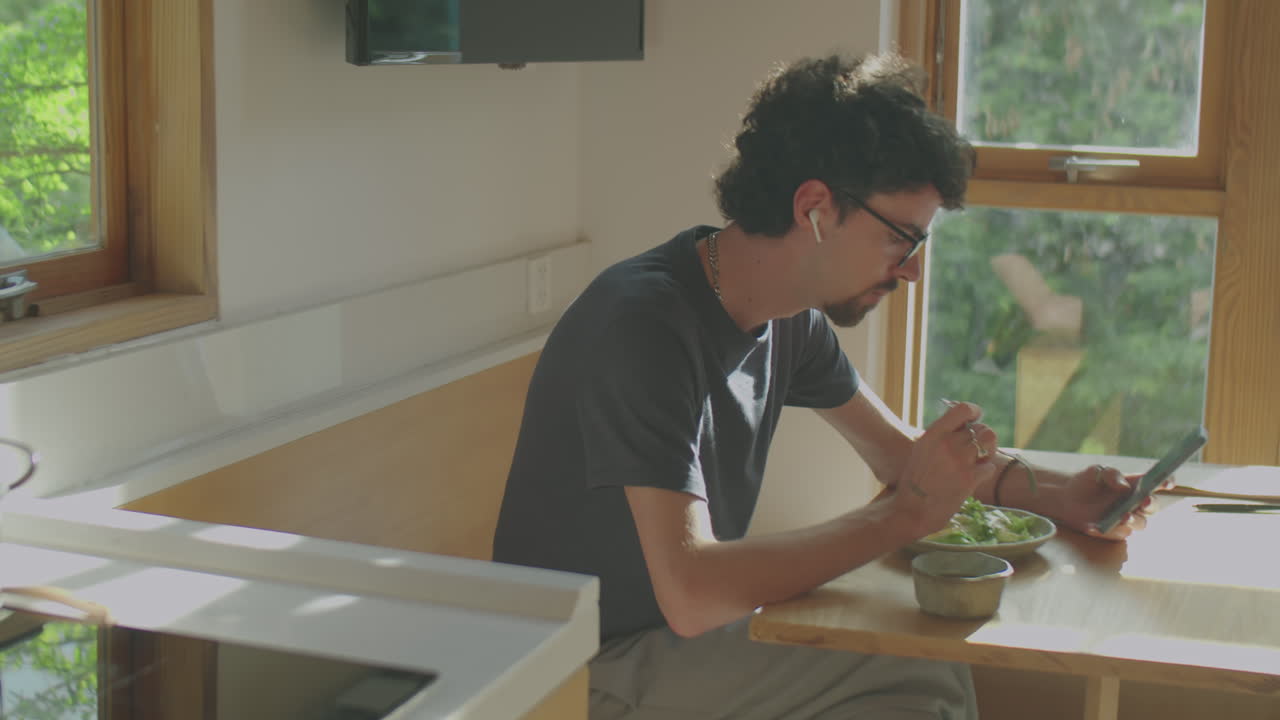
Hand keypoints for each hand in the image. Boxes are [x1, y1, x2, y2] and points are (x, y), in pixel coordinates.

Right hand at [891, 401, 998, 536]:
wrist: (911, 509)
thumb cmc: (915, 480)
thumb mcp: (921, 450)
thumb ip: (941, 435)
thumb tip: (963, 422)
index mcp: (933, 434)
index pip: (963, 409)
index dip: (974, 411)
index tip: (975, 418)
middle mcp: (947, 444)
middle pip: (980, 428)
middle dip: (981, 437)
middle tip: (976, 447)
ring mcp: (960, 461)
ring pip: (989, 443)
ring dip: (988, 450)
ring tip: (979, 459)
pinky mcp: (970, 479)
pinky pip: (989, 466)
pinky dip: (984, 471)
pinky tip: (973, 478)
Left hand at [1056, 464, 1166, 540]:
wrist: (1067, 497)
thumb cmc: (1087, 482)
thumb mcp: (1096, 472)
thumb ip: (1111, 474)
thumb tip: (1124, 486)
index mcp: (1136, 485)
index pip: (1158, 483)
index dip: (1166, 482)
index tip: (1167, 482)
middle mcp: (1136, 503)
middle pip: (1153, 506)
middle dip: (1151, 503)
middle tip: (1144, 500)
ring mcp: (1127, 519)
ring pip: (1140, 523)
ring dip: (1134, 520)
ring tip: (1122, 516)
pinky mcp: (1115, 532)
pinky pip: (1117, 534)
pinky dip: (1107, 531)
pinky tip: (1094, 527)